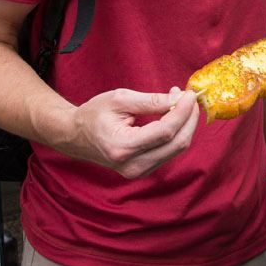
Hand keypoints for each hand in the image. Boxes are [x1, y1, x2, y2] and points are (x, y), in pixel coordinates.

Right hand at [65, 86, 199, 178]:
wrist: (75, 137)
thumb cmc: (94, 114)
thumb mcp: (120, 99)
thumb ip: (151, 101)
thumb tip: (180, 98)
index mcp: (123, 147)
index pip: (165, 132)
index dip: (183, 112)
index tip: (190, 94)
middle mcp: (133, 165)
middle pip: (177, 143)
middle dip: (189, 118)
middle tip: (189, 97)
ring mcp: (138, 172)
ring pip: (177, 149)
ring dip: (185, 124)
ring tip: (178, 102)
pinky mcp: (143, 171)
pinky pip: (170, 151)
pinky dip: (176, 132)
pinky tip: (172, 116)